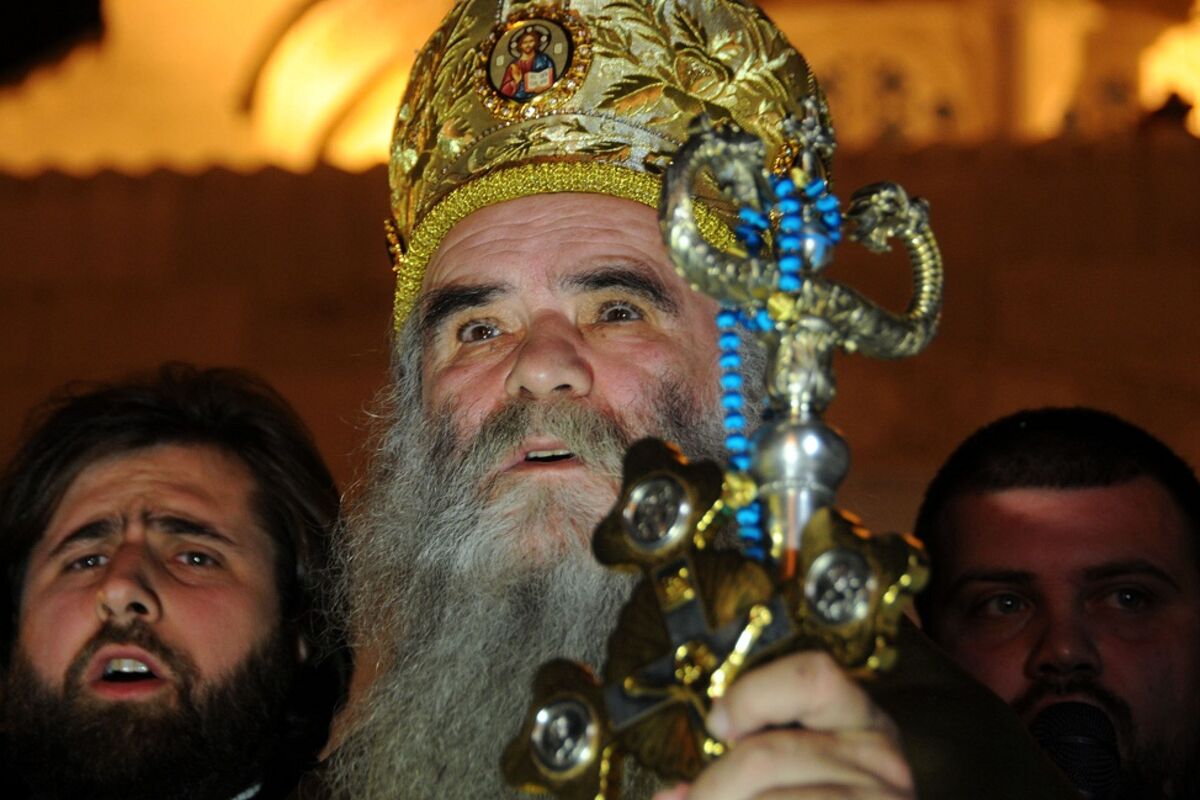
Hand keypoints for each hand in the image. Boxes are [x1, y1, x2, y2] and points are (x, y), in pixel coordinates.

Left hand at [653, 651, 912, 799]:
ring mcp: (883, 799)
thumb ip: (749, 761)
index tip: (717, 724)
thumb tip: (671, 794)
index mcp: (861, 721)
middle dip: (713, 789)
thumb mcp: (803, 773)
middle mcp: (882, 758)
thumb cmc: (820, 796)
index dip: (753, 694)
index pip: (814, 675)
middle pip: (767, 755)